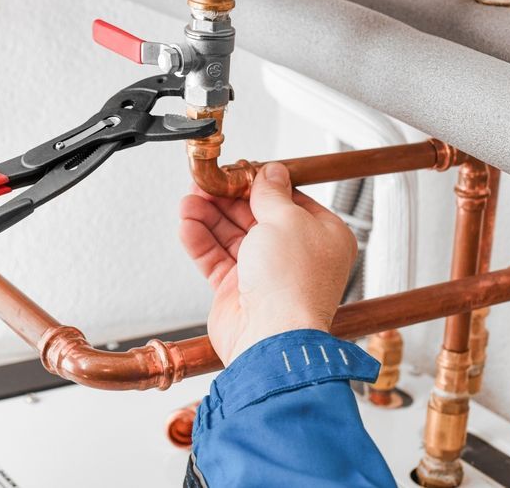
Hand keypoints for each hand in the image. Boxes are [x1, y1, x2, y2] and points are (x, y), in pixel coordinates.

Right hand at [179, 163, 356, 365]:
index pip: (288, 200)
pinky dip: (201, 242)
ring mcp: (265, 274)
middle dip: (226, 199)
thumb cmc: (292, 285)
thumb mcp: (286, 220)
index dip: (260, 184)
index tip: (237, 171)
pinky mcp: (238, 291)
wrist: (271, 337)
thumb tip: (270, 172)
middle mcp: (294, 255)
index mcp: (321, 236)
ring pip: (231, 237)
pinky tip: (187, 225)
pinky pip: (216, 260)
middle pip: (254, 216)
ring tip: (188, 202)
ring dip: (208, 217)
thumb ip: (271, 194)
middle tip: (204, 184)